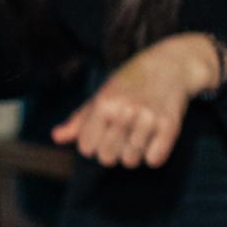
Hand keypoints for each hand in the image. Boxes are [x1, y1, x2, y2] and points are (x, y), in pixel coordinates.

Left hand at [51, 33, 223, 167]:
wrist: (168, 66)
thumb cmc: (127, 84)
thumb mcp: (100, 96)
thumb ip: (78, 120)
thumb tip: (56, 137)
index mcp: (104, 103)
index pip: (86, 147)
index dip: (92, 145)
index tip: (102, 134)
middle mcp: (125, 110)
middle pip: (107, 157)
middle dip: (111, 152)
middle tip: (121, 136)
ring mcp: (148, 118)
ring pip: (130, 161)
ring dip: (132, 154)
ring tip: (137, 136)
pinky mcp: (170, 125)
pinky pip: (154, 160)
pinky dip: (152, 156)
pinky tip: (152, 140)